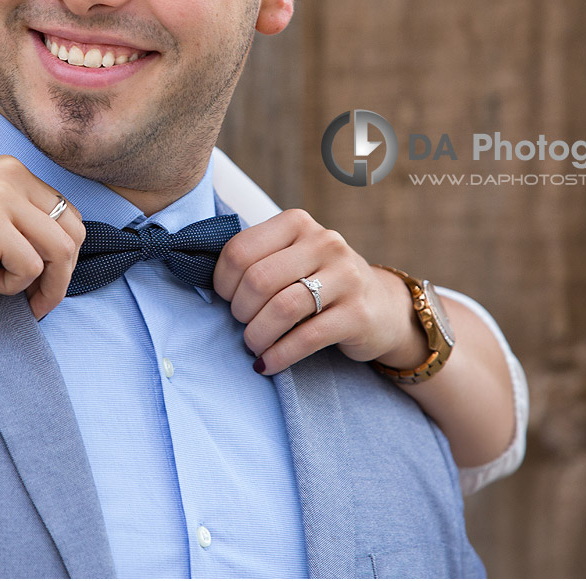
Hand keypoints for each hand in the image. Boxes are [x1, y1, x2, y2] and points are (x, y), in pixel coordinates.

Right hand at [0, 156, 84, 318]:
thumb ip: (4, 211)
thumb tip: (39, 249)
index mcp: (10, 168)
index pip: (63, 211)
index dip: (61, 251)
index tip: (40, 277)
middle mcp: (14, 177)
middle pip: (73, 231)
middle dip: (64, 272)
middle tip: (38, 298)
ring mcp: (5, 199)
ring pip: (61, 252)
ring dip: (48, 286)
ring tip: (20, 300)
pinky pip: (30, 267)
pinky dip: (13, 286)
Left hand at [212, 209, 426, 374]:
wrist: (380, 306)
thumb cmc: (317, 283)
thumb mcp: (289, 258)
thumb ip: (255, 261)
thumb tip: (205, 287)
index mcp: (297, 223)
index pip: (239, 250)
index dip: (222, 283)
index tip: (226, 300)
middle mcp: (325, 242)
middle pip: (258, 280)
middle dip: (240, 311)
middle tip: (243, 325)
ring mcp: (346, 276)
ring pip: (282, 308)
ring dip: (257, 335)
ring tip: (254, 346)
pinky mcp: (358, 314)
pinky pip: (307, 338)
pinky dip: (279, 355)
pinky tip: (268, 364)